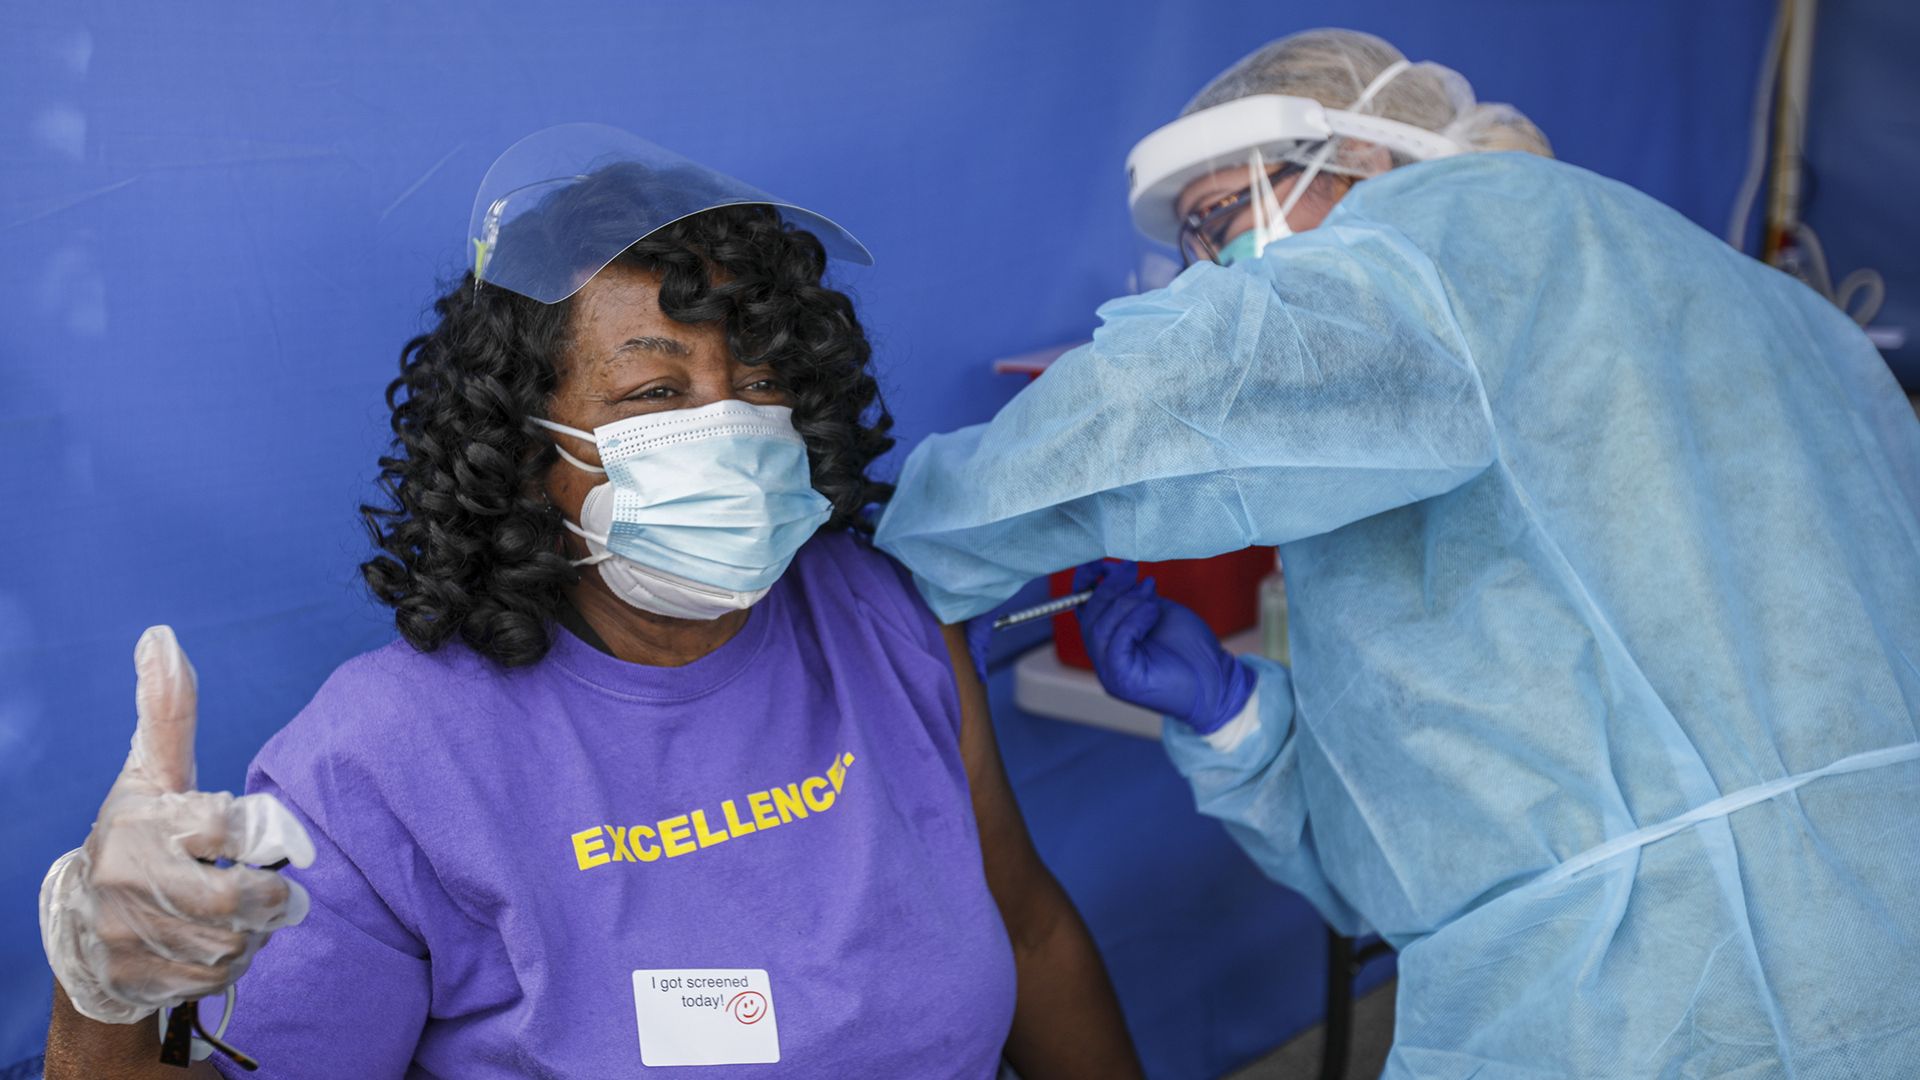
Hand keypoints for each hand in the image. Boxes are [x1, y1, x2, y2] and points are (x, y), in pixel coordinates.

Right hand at [39, 626, 315, 1023]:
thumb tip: (162, 635)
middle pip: (228, 898)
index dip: (257, 831)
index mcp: (141, 820)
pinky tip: (221, 944)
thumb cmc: (140, 831)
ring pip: (226, 943)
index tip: (258, 835)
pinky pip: (210, 979)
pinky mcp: (134, 976)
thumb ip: (169, 711)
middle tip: (283, 894)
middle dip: (269, 898)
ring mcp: (126, 932)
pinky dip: (230, 966)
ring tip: (247, 917)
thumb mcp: (154, 770)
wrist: (82, 918)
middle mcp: (126, 877)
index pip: (224, 824)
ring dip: (253, 934)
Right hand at [1073, 561, 1255, 733]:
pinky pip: (1116, 644)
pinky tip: (1153, 612)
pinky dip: (1133, 621)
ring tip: (1150, 594)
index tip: (1102, 562)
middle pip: (1089, 617)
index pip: (1083, 610)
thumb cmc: (1191, 650)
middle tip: (1132, 570)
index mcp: (1109, 641)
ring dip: (1125, 603)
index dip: (1086, 583)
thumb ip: (1134, 595)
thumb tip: (1116, 570)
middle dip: (1109, 588)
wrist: (1217, 682)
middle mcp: (1104, 659)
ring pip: (1100, 629)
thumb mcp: (1157, 611)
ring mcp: (1111, 673)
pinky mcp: (1123, 681)